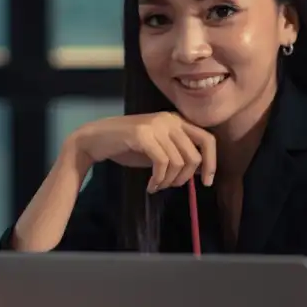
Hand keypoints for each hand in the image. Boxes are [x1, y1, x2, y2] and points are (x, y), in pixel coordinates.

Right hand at [70, 113, 216, 190]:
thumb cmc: (127, 146)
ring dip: (168, 181)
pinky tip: (150, 185)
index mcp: (177, 120)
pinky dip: (158, 180)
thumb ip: (178, 155)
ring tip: (156, 185)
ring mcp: (156, 125)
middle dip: (185, 178)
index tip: (206, 182)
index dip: (211, 162)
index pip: (207, 139)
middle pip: (194, 155)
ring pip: (178, 162)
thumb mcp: (159, 150)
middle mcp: (169, 119)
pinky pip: (162, 163)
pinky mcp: (143, 134)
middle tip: (171, 187)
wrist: (96, 139)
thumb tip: (201, 172)